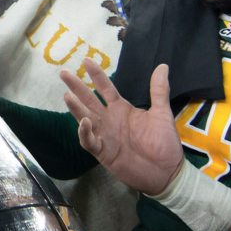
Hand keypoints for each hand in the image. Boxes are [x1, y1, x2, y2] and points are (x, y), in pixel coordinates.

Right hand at [60, 60, 182, 195]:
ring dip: (76, 108)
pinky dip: (85, 133)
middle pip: (89, 100)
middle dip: (77, 87)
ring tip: (67, 95)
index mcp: (121, 109)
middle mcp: (110, 120)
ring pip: (85, 118)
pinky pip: (89, 142)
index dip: (96, 75)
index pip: (105, 88)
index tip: (86, 60)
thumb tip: (163, 66)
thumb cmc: (164, 143)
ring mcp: (105, 135)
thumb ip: (159, 90)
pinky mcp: (104, 152)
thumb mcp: (162, 113)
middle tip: (64, 73)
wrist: (167, 171)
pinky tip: (84, 122)